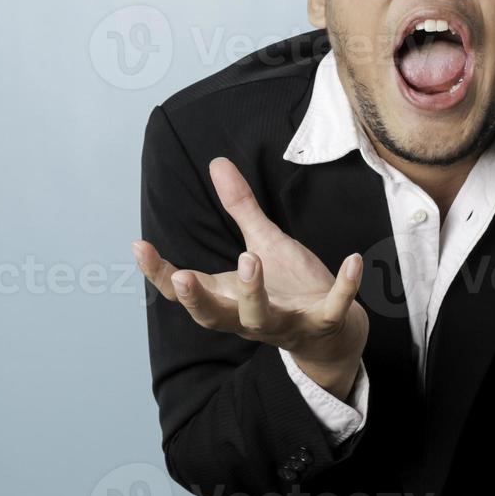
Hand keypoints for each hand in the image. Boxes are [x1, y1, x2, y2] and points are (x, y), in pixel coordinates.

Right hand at [134, 157, 367, 398]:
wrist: (332, 332)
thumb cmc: (287, 288)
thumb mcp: (262, 244)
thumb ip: (241, 209)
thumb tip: (218, 163)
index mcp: (228, 299)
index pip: (185, 293)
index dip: (158, 275)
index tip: (140, 247)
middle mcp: (250, 318)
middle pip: (214, 317)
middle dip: (198, 299)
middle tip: (183, 277)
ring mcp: (287, 323)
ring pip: (262, 319)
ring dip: (253, 292)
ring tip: (251, 257)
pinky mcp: (323, 322)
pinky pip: (333, 308)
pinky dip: (345, 288)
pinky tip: (354, 260)